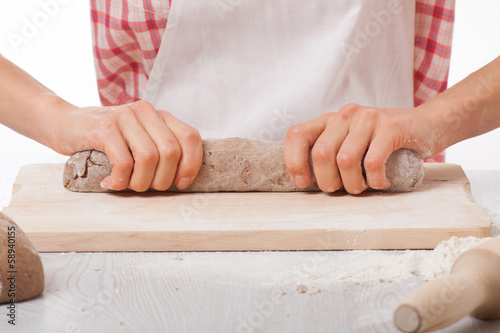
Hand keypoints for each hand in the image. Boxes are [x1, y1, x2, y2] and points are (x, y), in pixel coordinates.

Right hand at [47, 100, 202, 191]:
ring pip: (149, 158)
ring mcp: (125, 117)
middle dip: (162, 180)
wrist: (64, 123)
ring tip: (126, 186)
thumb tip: (182, 180)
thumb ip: (160, 151)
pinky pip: (124, 162)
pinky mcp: (104, 127)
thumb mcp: (139, 141)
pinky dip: (120, 181)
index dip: (191, 165)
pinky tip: (109, 183)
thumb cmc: (106, 141)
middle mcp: (146, 111)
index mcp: (160, 116)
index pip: (191, 137)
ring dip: (139, 183)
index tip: (180, 184)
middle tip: (145, 188)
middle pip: (171, 152)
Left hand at [284, 103, 441, 193]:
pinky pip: (372, 163)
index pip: (297, 135)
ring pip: (345, 161)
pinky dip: (375, 181)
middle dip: (328, 182)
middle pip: (321, 154)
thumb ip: (331, 153)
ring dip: (353, 185)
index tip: (303, 183)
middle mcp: (345, 114)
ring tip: (364, 187)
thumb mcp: (352, 143)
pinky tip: (381, 182)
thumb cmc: (384, 142)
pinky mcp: (391, 127)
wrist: (428, 125)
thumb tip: (306, 182)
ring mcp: (368, 118)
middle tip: (342, 190)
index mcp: (330, 120)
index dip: (293, 161)